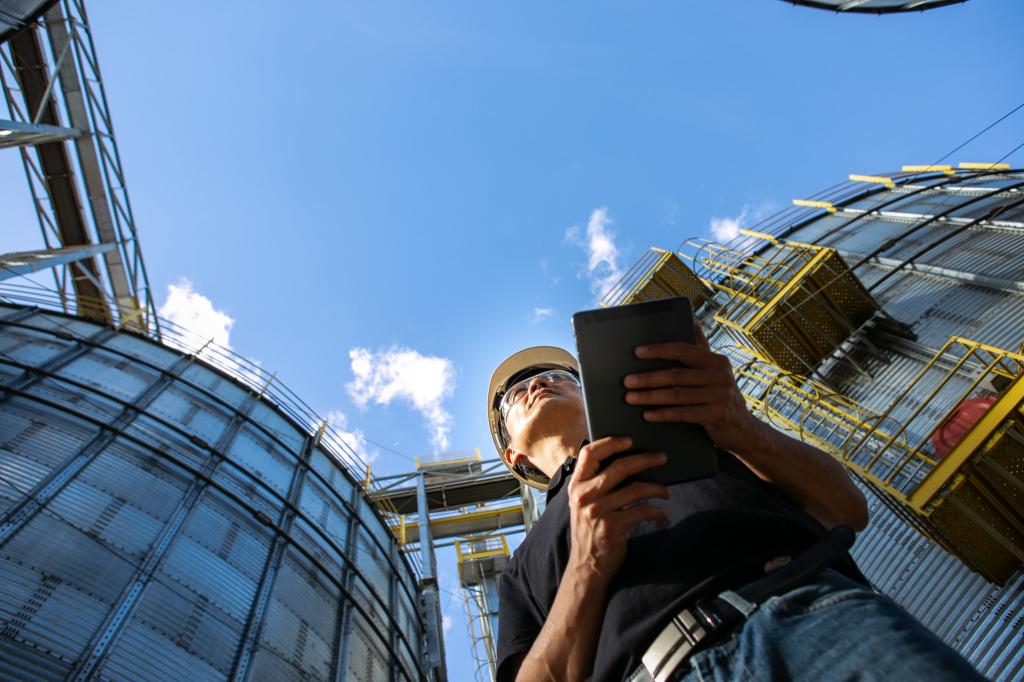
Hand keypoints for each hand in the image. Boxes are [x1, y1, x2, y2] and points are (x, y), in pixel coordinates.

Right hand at [567, 437, 668, 581]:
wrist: (587, 565)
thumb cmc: (590, 529)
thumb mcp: (583, 503)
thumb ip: (594, 482)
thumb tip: (625, 460)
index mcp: (576, 485)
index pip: (589, 453)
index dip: (610, 442)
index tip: (630, 440)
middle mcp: (584, 496)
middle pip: (619, 467)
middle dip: (645, 459)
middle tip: (661, 457)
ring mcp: (598, 511)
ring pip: (635, 489)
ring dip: (657, 487)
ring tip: (665, 491)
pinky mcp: (613, 527)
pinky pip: (643, 511)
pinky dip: (657, 512)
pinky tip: (662, 515)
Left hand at [623, 322, 762, 453]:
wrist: (743, 429)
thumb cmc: (719, 396)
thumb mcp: (714, 372)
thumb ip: (702, 348)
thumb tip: (692, 320)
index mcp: (717, 361)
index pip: (683, 350)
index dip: (659, 350)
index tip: (637, 352)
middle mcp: (721, 376)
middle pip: (677, 375)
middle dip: (648, 378)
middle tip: (627, 381)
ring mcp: (721, 396)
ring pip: (678, 395)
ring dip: (651, 396)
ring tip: (631, 398)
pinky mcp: (717, 415)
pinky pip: (684, 414)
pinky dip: (663, 414)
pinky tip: (647, 414)